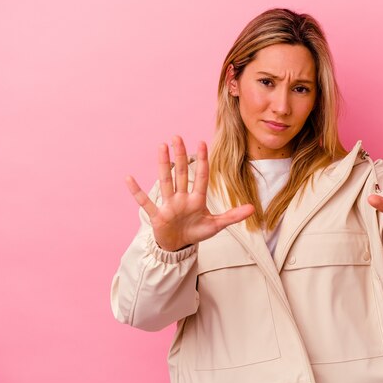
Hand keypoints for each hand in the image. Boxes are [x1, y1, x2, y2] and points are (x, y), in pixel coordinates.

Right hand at [125, 136, 254, 250]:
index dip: (202, 161)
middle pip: (181, 174)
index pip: (201, 177)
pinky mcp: (157, 215)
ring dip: (163, 165)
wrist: (179, 246)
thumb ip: (232, 216)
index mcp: (197, 199)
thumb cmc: (196, 232)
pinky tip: (129, 178)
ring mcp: (168, 205)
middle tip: (177, 137)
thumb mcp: (216, 225)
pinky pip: (145, 202)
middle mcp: (182, 198)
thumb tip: (253, 209)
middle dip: (179, 156)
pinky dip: (137, 192)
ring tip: (161, 146)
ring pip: (165, 182)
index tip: (201, 142)